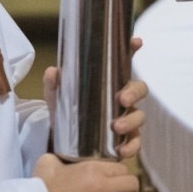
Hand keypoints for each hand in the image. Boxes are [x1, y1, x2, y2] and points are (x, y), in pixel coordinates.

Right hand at [36, 153, 137, 191]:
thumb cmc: (38, 189)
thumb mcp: (47, 163)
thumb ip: (60, 157)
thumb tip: (63, 159)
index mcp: (92, 170)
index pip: (122, 169)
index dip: (118, 175)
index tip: (111, 181)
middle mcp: (102, 188)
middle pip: (133, 186)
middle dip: (127, 191)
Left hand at [41, 38, 147, 155]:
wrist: (65, 148)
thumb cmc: (67, 116)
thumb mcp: (58, 100)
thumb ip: (54, 86)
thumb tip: (53, 72)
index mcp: (108, 84)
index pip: (122, 64)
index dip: (131, 50)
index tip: (136, 42)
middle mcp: (122, 99)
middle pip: (139, 89)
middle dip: (134, 93)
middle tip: (123, 100)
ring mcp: (127, 119)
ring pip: (139, 116)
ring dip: (131, 121)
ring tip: (117, 127)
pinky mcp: (126, 140)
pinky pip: (135, 142)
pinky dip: (130, 146)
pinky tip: (121, 149)